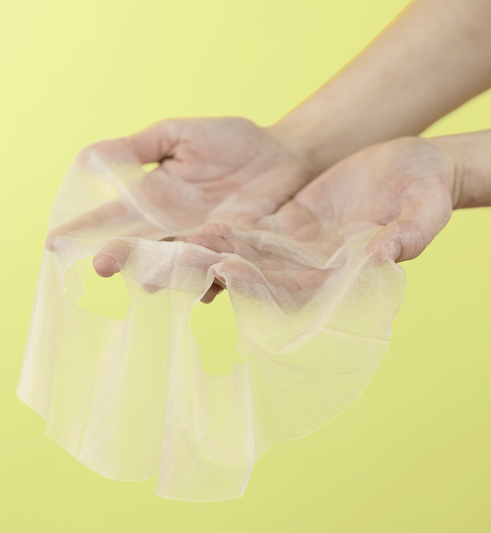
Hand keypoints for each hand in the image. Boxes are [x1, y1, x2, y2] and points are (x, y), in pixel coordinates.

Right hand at [46, 117, 314, 279]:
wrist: (283, 156)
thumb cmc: (231, 141)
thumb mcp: (178, 136)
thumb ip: (139, 148)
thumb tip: (87, 157)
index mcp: (156, 200)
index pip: (115, 217)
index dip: (87, 228)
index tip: (55, 241)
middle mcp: (175, 228)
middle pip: (143, 246)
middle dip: (122, 256)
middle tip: (101, 266)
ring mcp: (205, 243)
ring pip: (180, 262)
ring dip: (165, 273)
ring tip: (148, 281)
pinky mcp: (238, 253)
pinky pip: (223, 270)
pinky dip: (214, 281)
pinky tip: (202, 292)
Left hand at [186, 137, 453, 300]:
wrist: (411, 165)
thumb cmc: (425, 188)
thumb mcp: (424, 208)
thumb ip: (408, 235)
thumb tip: (383, 258)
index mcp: (347, 275)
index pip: (300, 290)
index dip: (264, 285)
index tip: (231, 274)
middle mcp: (318, 269)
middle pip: (266, 279)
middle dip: (227, 273)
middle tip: (188, 267)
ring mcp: (301, 249)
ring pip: (254, 258)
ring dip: (219, 256)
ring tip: (185, 249)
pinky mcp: (290, 227)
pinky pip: (255, 234)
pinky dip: (230, 234)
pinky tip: (203, 228)